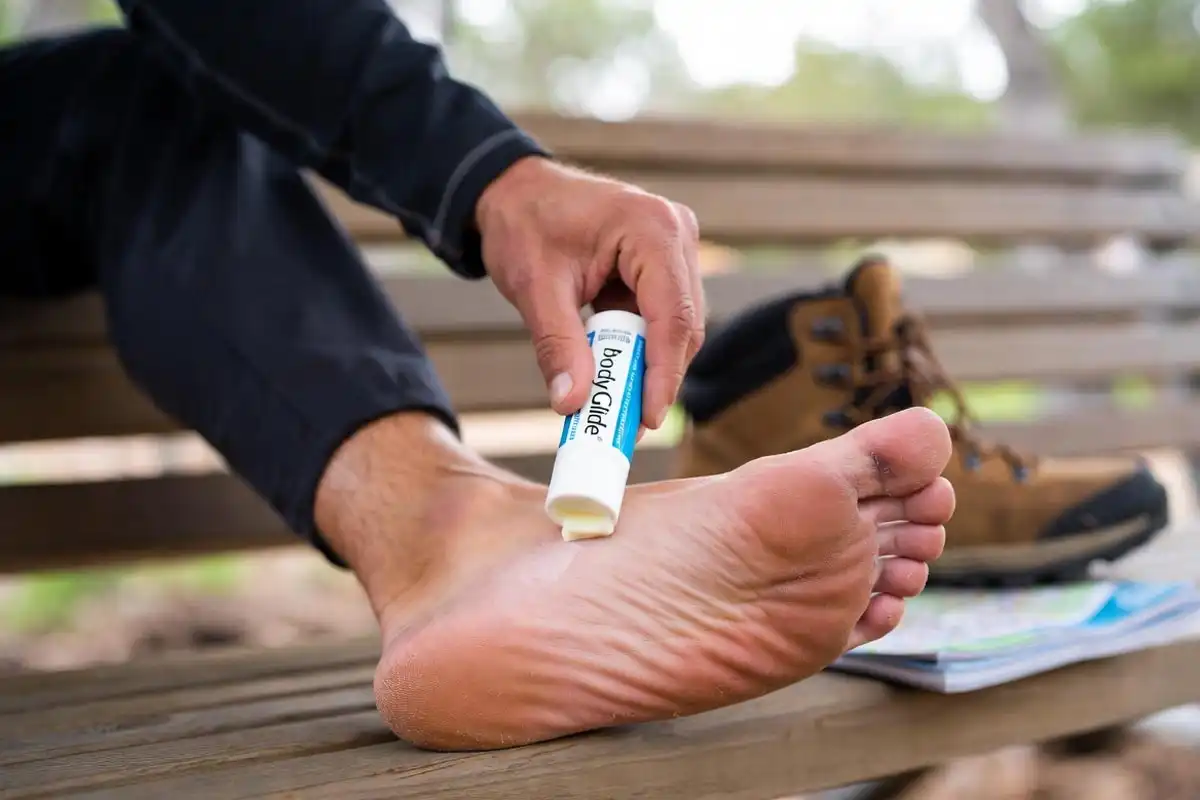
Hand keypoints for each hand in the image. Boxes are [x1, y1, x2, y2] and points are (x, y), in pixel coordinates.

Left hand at [475, 156, 703, 429]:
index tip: (648, 419)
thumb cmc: (523, 224)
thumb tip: (572, 403)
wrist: (514, 190)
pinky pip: (662, 317)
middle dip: (658, 377)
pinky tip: (617, 376)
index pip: (672, 315)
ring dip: (650, 366)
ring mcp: (674, 246)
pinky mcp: (663, 261)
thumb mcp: (535, 287)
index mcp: (651, 228)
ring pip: (676, 325)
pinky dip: (640, 348)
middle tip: (630, 425)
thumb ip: (558, 346)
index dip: (664, 373)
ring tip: (620, 407)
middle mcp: (676, 232)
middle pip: (683, 324)